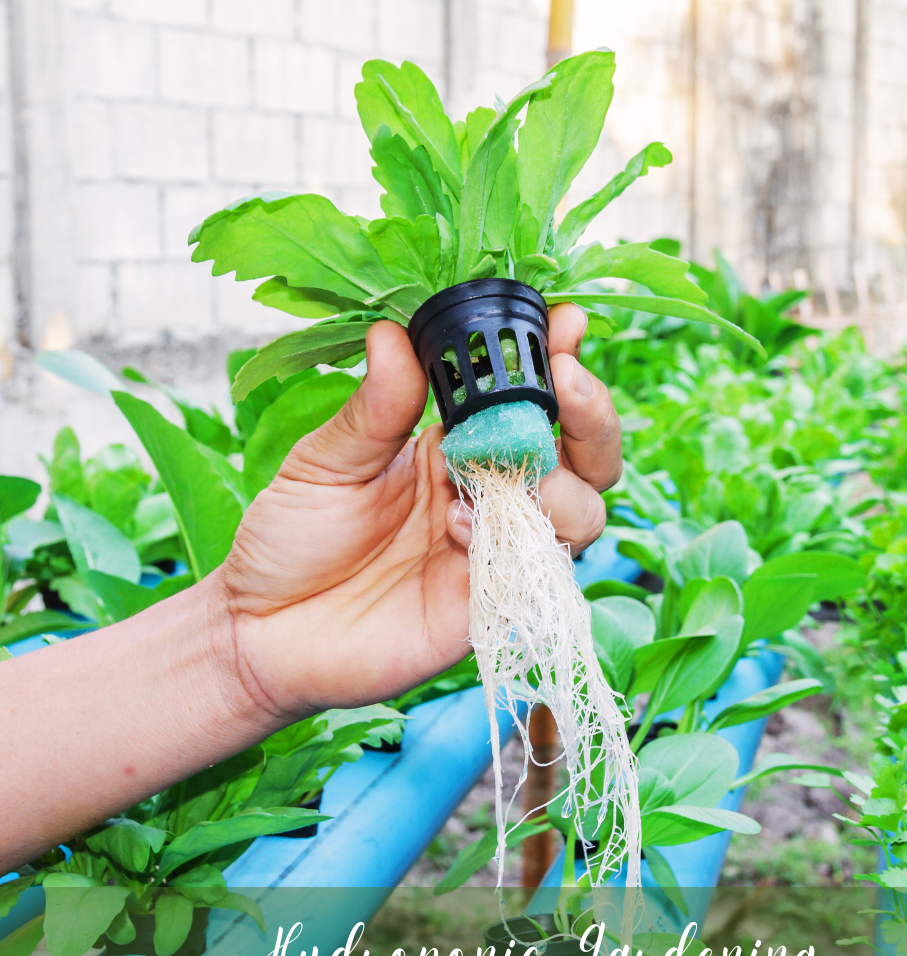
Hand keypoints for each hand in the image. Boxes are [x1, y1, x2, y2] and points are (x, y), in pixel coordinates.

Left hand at [214, 304, 622, 718]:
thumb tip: (392, 332)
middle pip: (585, 457)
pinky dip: (514, 541)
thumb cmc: (292, 540)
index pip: (530, 399)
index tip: (565, 323)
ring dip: (559, 484)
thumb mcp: (326, 462)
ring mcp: (497, 550)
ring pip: (582, 512)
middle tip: (566, 380)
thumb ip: (373, 408)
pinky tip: (457, 530)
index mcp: (456, 446)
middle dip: (593, 416)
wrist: (263, 632)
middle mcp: (490, 494)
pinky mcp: (490, 605)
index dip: (558, 362)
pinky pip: (538, 570)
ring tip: (493, 476)